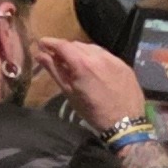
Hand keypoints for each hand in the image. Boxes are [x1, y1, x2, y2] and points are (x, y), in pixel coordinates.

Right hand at [28, 36, 145, 130]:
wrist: (126, 125)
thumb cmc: (93, 112)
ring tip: (76, 63)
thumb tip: (40, 55)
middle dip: (65, 48)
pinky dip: (96, 57)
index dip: (50, 42)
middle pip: (77, 45)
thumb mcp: (70, 92)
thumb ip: (55, 70)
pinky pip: (106, 55)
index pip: (62, 45)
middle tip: (58, 57)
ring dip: (81, 52)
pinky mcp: (125, 66)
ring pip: (92, 48)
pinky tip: (94, 67)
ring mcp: (114, 60)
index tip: (42, 43)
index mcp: (83, 64)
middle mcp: (99, 57)